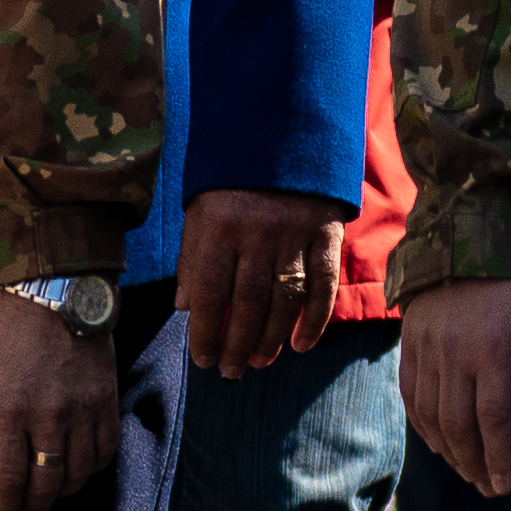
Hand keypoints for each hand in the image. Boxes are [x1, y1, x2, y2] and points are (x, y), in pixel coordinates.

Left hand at [0, 293, 119, 510]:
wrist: (55, 291)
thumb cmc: (1, 329)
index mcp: (8, 410)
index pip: (7, 478)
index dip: (3, 509)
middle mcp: (49, 417)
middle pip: (45, 484)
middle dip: (31, 507)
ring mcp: (84, 412)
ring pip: (77, 474)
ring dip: (60, 492)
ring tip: (44, 493)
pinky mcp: (108, 402)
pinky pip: (105, 452)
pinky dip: (90, 469)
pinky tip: (75, 469)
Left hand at [176, 186, 349, 377]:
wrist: (282, 140)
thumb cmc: (230, 185)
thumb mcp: (199, 214)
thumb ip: (192, 259)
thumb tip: (184, 308)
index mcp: (217, 228)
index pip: (209, 292)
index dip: (205, 331)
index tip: (202, 359)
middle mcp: (256, 234)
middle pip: (247, 302)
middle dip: (237, 343)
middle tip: (231, 371)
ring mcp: (294, 235)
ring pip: (284, 300)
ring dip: (271, 338)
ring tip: (258, 362)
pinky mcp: (326, 236)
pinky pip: (323, 285)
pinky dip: (314, 320)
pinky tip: (300, 344)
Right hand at [398, 279, 510, 499]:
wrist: (466, 244)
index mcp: (492, 350)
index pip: (493, 417)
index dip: (498, 456)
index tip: (505, 485)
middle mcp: (453, 353)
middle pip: (458, 423)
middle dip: (474, 462)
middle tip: (489, 488)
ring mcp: (425, 350)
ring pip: (430, 415)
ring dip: (449, 450)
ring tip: (468, 471)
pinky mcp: (409, 346)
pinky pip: (410, 396)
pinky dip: (424, 426)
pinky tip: (440, 444)